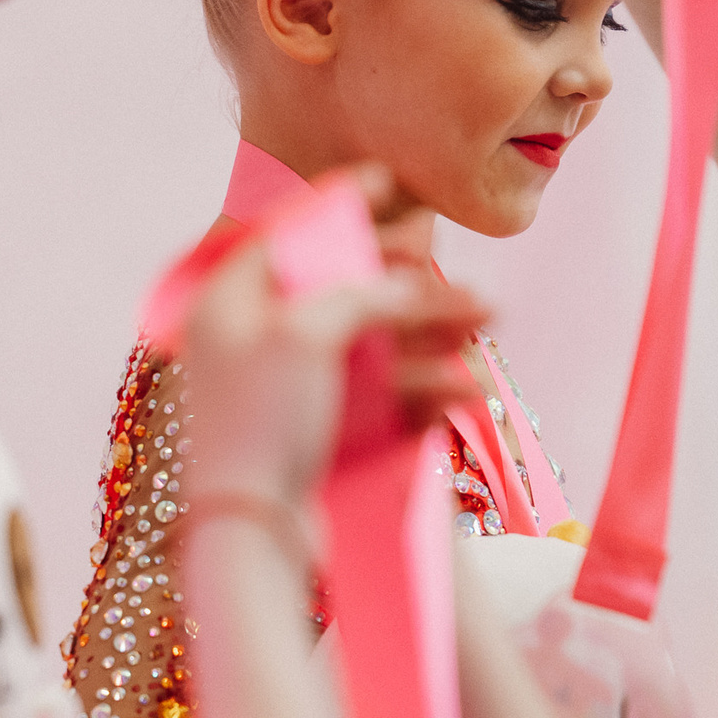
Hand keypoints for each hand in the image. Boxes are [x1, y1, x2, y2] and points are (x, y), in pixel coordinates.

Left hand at [176, 180, 486, 523]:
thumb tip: (408, 284)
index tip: (388, 181)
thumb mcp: (309, 333)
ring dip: (431, 336)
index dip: (341, 204)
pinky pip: (375, 401)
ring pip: (371, 347)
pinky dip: (418, 392)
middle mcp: (256, 342)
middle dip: (414, 286)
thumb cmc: (264, 423)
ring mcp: (287, 392)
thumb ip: (362, 292)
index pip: (288, 233)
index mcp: (231, 304)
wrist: (254, 535)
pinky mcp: (315, 437)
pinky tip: (459, 392)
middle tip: (467, 279)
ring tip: (486, 328)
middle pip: (343, 292)